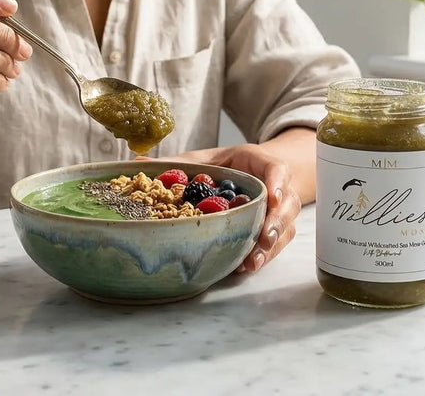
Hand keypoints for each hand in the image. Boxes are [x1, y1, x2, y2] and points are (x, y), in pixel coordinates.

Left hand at [155, 142, 300, 273]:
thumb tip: (139, 161)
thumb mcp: (205, 160)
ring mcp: (280, 209)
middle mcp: (276, 186)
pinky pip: (280, 242)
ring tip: (253, 260)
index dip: (277, 182)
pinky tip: (250, 264)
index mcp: (260, 163)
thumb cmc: (228, 166)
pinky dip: (267, 254)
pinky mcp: (279, 227)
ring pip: (285, 226)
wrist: (252, 172)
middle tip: (263, 237)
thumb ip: (177, 164)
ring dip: (271, 245)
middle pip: (286, 203)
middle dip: (275, 222)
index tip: (272, 196)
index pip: (276, 169)